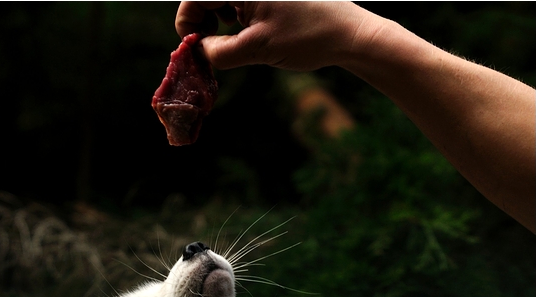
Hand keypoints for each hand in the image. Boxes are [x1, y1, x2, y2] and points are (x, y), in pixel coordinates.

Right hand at [175, 1, 373, 70]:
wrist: (348, 34)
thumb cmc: (306, 37)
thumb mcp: (257, 49)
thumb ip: (220, 52)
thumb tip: (199, 52)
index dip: (188, 22)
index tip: (194, 47)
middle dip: (202, 22)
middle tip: (211, 48)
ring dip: (218, 21)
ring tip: (234, 41)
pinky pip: (238, 1)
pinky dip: (235, 19)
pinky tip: (248, 34)